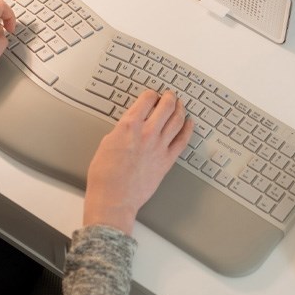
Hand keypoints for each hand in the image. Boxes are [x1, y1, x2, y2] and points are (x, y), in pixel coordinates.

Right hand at [84, 90, 194, 234]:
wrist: (114, 199)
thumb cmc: (105, 176)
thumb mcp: (106, 144)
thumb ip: (122, 131)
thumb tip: (130, 127)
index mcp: (129, 125)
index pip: (146, 100)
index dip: (150, 95)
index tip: (151, 95)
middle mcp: (147, 132)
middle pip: (166, 106)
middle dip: (169, 98)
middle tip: (170, 95)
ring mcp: (160, 146)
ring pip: (177, 120)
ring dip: (180, 109)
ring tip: (181, 105)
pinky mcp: (167, 161)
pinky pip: (183, 140)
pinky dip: (188, 129)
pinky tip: (190, 123)